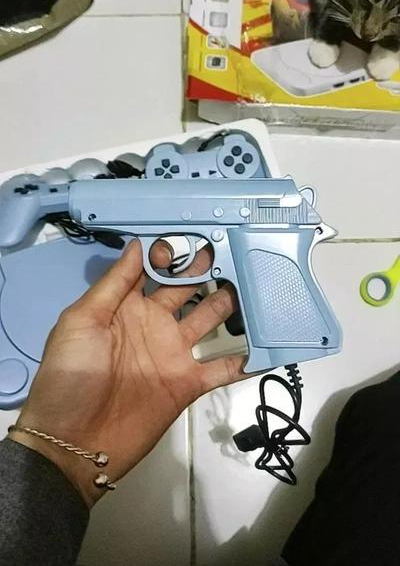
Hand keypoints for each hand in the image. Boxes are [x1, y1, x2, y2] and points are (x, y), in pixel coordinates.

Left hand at [10, 239, 243, 506]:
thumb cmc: (70, 375)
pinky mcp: (188, 383)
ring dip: (227, 303)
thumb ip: (114, 284)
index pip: (152, 271)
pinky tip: (265, 345)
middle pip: (186, 290)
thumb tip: (138, 244)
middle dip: (205, 269)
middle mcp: (154, 323)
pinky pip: (221, 369)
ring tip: (252, 282)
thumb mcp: (81, 320)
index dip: (169, 255)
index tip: (186, 241)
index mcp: (126, 306)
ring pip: (208, 320)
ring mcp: (174, 353)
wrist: (74, 442)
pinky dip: (243, 360)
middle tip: (230, 248)